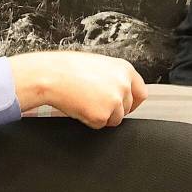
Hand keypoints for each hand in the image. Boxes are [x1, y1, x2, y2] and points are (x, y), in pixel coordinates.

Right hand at [8, 51, 146, 128]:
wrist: (51, 75)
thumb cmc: (68, 68)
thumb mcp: (99, 65)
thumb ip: (114, 78)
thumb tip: (120, 93)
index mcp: (125, 69)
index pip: (141, 93)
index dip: (132, 102)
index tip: (125, 107)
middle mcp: (124, 85)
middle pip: (127, 109)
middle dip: (112, 110)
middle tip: (93, 102)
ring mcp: (115, 101)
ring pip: (114, 119)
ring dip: (101, 116)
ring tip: (84, 101)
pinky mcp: (103, 116)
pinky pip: (99, 125)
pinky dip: (89, 120)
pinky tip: (79, 106)